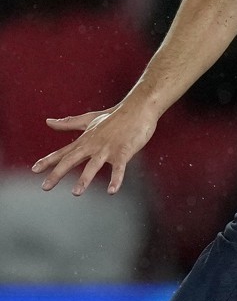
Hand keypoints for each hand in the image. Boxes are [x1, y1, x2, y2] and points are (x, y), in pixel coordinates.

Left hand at [32, 102, 157, 195]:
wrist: (138, 108)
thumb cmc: (115, 115)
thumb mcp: (89, 119)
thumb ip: (68, 123)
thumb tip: (48, 121)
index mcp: (85, 140)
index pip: (64, 152)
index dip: (48, 161)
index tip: (35, 170)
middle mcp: (93, 145)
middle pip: (72, 160)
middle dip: (57, 173)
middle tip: (45, 187)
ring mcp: (108, 148)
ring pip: (94, 165)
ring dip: (85, 179)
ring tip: (76, 192)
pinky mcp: (123, 151)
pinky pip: (119, 168)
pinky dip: (116, 179)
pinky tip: (112, 191)